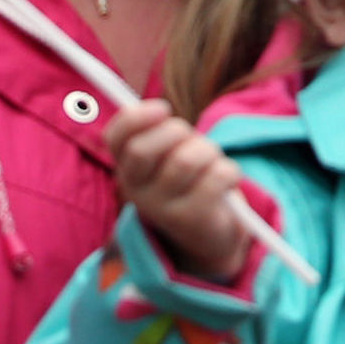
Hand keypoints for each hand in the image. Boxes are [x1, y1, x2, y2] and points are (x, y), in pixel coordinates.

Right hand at [108, 97, 253, 283]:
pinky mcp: (192, 220)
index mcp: (127, 169)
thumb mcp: (169, 155)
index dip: (136, 117)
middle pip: (144, 150)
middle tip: (191, 140)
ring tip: (211, 162)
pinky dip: (229, 172)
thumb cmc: (188, 180)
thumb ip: (158, 132)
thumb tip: (157, 109)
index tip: (163, 108)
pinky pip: (217, 177)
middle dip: (177, 132)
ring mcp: (162, 210)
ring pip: (186, 160)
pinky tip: (226, 183)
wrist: (208, 235)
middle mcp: (136, 192)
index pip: (115, 138)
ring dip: (208, 152)